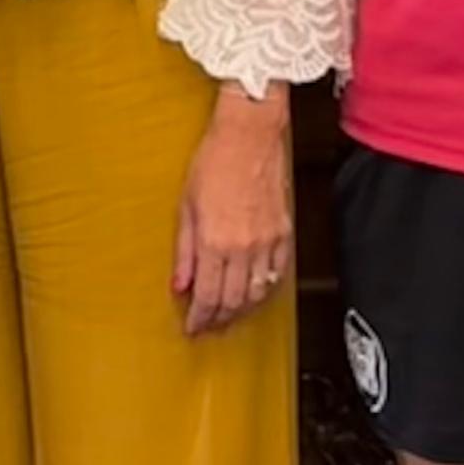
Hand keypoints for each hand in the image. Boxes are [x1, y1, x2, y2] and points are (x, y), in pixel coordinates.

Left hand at [172, 90, 293, 335]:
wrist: (249, 136)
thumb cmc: (214, 162)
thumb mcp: (186, 206)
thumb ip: (183, 251)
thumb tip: (179, 285)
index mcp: (214, 241)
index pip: (207, 296)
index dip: (199, 319)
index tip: (192, 328)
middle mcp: (243, 247)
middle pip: (233, 302)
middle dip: (219, 321)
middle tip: (208, 328)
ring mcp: (267, 242)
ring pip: (257, 294)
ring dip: (242, 312)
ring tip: (229, 318)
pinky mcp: (284, 234)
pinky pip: (277, 275)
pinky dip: (265, 292)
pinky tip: (255, 295)